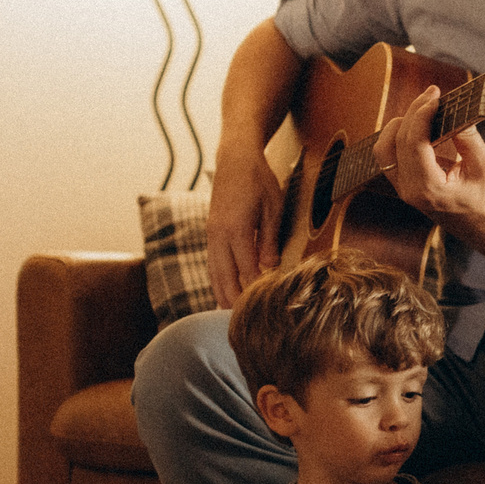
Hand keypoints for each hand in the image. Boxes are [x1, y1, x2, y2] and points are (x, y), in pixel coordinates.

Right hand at [207, 145, 284, 307]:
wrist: (235, 159)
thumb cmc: (259, 181)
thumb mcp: (273, 207)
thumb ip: (269, 238)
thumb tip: (270, 266)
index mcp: (236, 230)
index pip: (246, 271)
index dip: (255, 292)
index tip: (264, 309)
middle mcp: (219, 236)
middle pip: (225, 278)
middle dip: (234, 301)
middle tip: (245, 324)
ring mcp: (212, 235)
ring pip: (214, 273)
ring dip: (222, 294)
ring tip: (231, 317)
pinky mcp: (211, 233)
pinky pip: (213, 264)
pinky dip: (218, 281)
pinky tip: (224, 293)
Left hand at [376, 85, 484, 254]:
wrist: (484, 229)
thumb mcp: (484, 166)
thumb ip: (467, 137)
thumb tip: (455, 110)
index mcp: (429, 189)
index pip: (413, 143)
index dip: (421, 114)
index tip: (435, 96)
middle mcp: (409, 190)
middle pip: (397, 141)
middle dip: (414, 112)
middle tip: (432, 95)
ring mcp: (403, 189)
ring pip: (385, 148)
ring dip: (402, 123)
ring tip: (425, 109)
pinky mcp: (404, 185)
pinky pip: (390, 156)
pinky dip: (400, 136)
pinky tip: (419, 125)